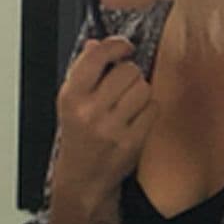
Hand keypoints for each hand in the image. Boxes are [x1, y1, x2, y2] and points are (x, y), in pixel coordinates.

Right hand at [51, 36, 154, 208]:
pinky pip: (153, 109)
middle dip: (130, 74)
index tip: (124, 47)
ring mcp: (111, 127)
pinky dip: (148, 112)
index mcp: (71, 96)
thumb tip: (96, 44)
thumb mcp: (70, 103)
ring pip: (144, 88)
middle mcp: (89, 111)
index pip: (96, 57)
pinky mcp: (131, 141)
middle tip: (124, 85)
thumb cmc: (78, 137)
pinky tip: (135, 120)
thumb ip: (83, 72)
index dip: (116, 45)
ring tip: (129, 105)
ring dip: (141, 93)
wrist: (83, 179)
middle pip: (128, 71)